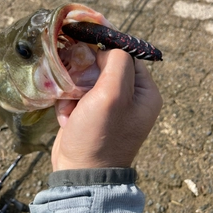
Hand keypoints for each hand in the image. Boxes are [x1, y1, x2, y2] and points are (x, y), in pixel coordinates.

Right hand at [52, 49, 162, 170]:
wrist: (80, 174)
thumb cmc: (100, 135)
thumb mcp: (112, 94)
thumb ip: (116, 62)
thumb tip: (107, 48)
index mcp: (145, 91)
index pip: (126, 55)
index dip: (106, 46)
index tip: (86, 38)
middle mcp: (131, 97)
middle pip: (105, 65)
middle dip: (85, 73)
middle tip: (75, 83)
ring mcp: (111, 105)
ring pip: (87, 78)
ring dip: (74, 90)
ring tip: (71, 107)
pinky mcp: (92, 112)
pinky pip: (78, 94)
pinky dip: (69, 102)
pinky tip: (67, 118)